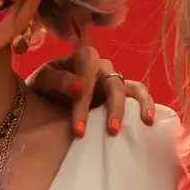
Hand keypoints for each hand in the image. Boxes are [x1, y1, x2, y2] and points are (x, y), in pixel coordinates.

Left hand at [26, 38, 159, 131]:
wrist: (43, 103)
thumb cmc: (42, 90)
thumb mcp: (41, 82)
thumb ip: (57, 80)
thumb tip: (80, 87)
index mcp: (82, 58)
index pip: (88, 70)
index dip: (85, 96)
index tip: (79, 127)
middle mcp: (102, 67)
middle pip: (113, 82)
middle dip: (112, 107)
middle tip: (110, 131)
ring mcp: (114, 80)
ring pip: (131, 88)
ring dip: (135, 106)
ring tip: (142, 122)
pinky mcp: (122, 94)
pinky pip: (138, 95)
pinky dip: (146, 105)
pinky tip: (148, 121)